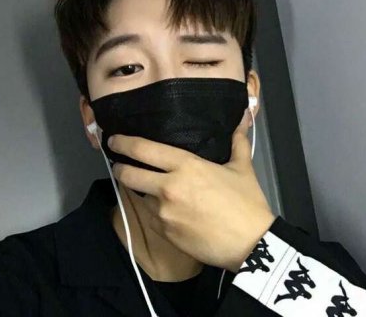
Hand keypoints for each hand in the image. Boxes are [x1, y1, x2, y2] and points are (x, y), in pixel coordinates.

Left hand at [108, 109, 275, 271]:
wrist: (251, 245)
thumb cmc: (246, 203)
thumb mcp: (243, 169)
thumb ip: (237, 143)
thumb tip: (241, 121)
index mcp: (186, 166)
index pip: (144, 149)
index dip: (124, 142)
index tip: (114, 140)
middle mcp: (168, 187)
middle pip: (129, 174)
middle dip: (120, 167)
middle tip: (120, 164)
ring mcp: (164, 212)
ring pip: (140, 196)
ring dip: (142, 191)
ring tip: (151, 189)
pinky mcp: (165, 233)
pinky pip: (152, 217)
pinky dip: (154, 211)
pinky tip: (167, 210)